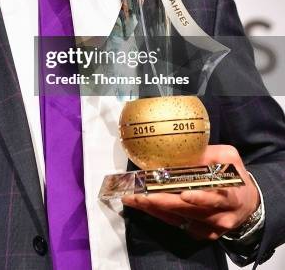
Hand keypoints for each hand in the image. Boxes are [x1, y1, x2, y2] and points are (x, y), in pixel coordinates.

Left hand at [122, 145, 259, 240]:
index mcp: (230, 196)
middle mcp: (220, 216)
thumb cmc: (234, 176)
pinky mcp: (201, 234)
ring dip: (155, 209)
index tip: (184, 194)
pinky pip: (177, 224)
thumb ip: (208, 153)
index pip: (216, 199)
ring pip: (179, 219)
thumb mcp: (229, 159)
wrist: (247, 204)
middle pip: (189, 211)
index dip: (200, 198)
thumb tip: (182, 147)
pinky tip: (144, 205)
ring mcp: (210, 228)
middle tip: (140, 194)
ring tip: (134, 198)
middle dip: (163, 202)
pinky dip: (160, 214)